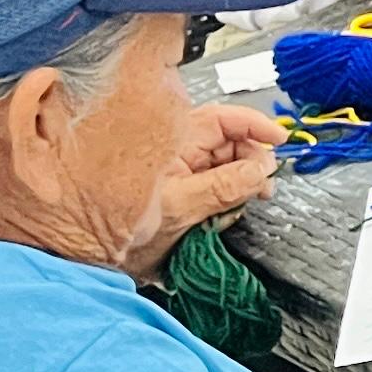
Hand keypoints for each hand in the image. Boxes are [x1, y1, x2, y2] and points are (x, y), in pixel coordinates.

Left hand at [126, 102, 283, 275]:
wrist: (93, 251)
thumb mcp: (180, 206)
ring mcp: (183, 170)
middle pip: (230, 141)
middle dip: (253, 159)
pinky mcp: (187, 189)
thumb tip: (260, 171)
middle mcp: (179, 151)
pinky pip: (220, 182)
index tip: (278, 140)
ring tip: (254, 198)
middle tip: (265, 184)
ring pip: (228, 163)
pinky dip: (234, 194)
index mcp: (173, 143)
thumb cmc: (119, 225)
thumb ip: (223, 187)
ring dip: (247, 179)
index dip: (253, 125)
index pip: (222, 120)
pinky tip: (235, 208)